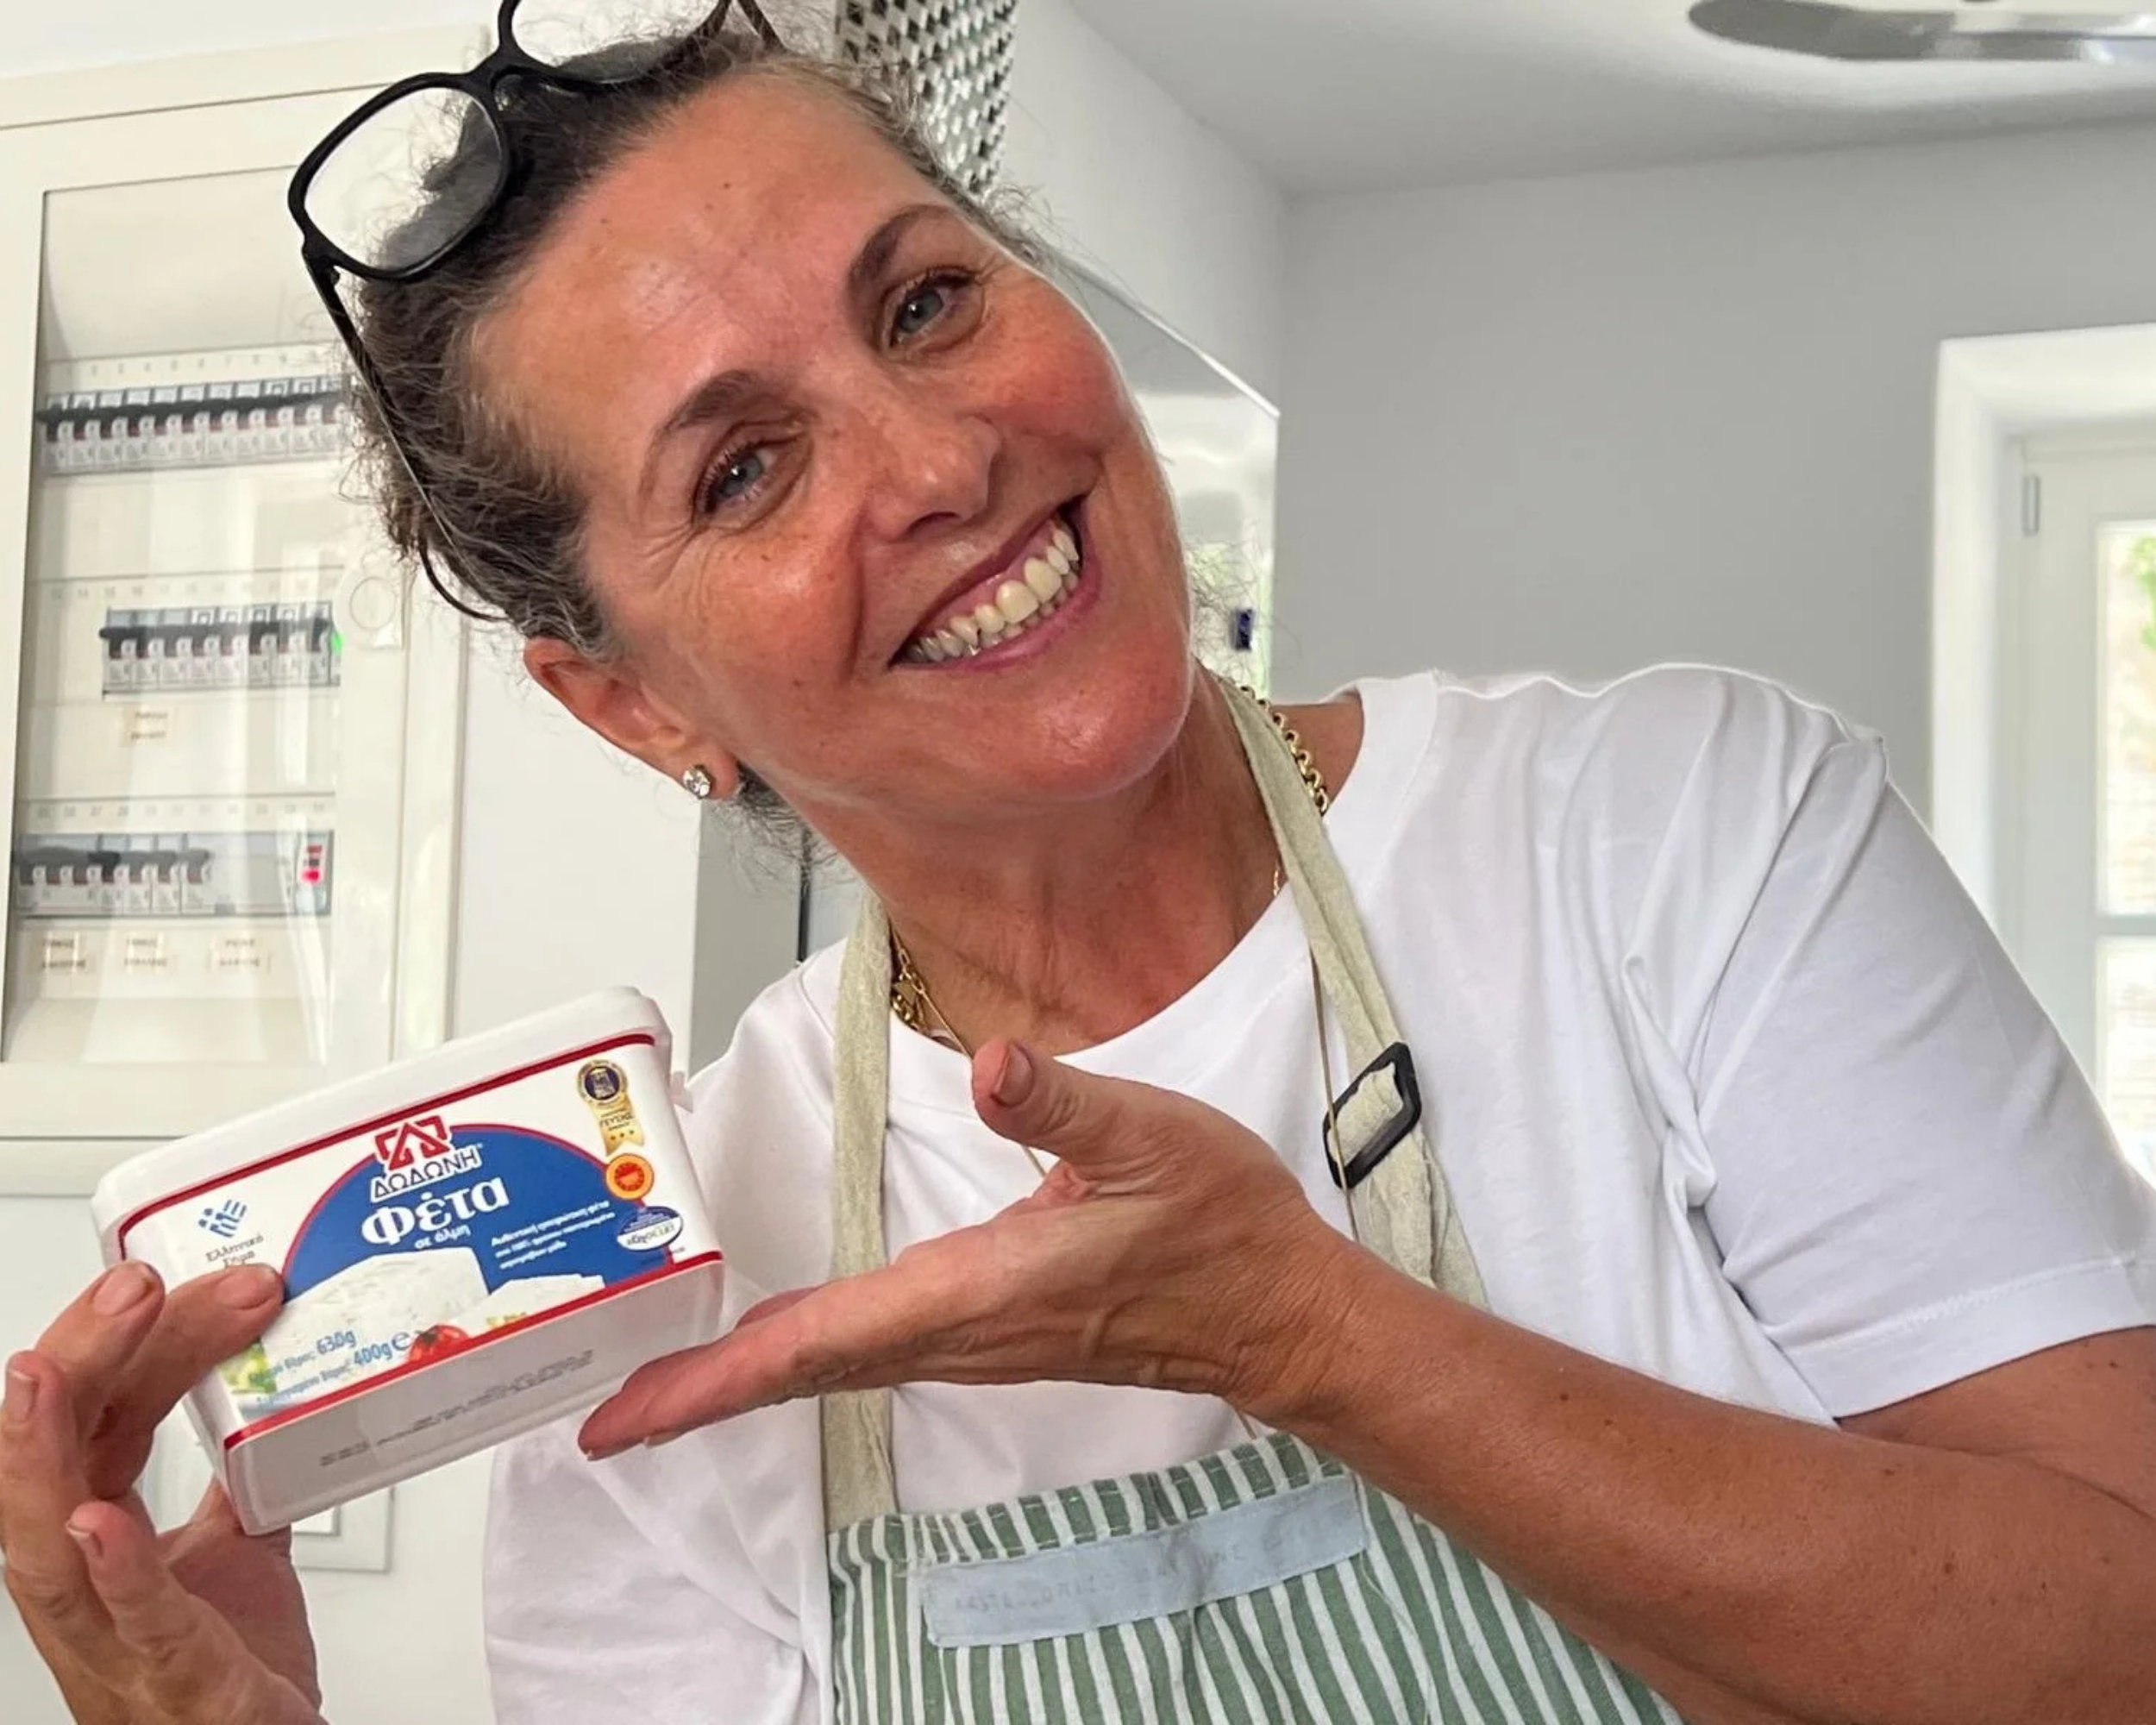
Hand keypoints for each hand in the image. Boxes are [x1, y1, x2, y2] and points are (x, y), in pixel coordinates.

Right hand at [2, 1263, 322, 1724]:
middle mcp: (85, 1580)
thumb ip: (244, 1469)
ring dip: (37, 1454)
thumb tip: (282, 1380)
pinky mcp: (176, 1681)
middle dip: (81, 1363)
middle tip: (132, 1286)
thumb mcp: (237, 1540)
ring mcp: (114, 1637)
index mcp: (96, 1532)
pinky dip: (117, 1568)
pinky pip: (134, 1622)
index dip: (123, 1343)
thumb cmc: (230, 1662)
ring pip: (43, 1545)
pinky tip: (99, 1521)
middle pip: (53, 1457)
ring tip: (42, 1373)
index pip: (93, 1415)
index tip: (170, 1277)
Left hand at [579, 1040, 1355, 1456]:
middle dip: (704, 1395)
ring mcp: (976, 1341)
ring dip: (745, 1379)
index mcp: (982, 1289)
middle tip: (603, 1421)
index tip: (636, 1416)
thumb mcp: (1153, 1141)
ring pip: (835, 1369)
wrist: (1275, 1313)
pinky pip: (870, 1358)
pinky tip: (775, 1348)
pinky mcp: (991, 1333)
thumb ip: (1064, 1106)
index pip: (828, 1339)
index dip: (724, 1375)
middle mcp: (963, 1330)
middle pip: (809, 1371)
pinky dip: (802, 1360)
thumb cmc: (1219, 1227)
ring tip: (659, 1391)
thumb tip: (988, 1065)